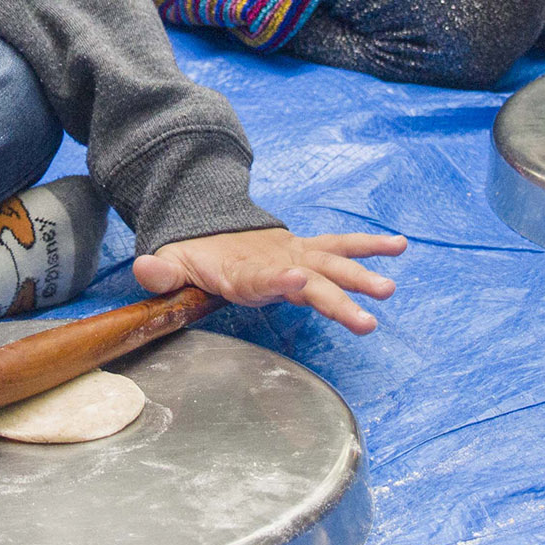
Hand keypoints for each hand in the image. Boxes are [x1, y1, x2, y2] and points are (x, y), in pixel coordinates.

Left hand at [134, 226, 406, 334]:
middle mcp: (276, 261)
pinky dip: (370, 246)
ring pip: (334, 264)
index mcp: (243, 270)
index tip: (299, 282)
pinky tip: (399, 246)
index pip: (262, 277)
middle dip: (338, 297)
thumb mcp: (170, 261)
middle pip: (311, 279)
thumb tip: (145, 269)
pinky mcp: (308, 253)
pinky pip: (342, 248)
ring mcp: (296, 255)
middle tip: (366, 318)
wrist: (209, 226)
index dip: (278, 281)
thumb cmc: (192, 253)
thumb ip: (161, 272)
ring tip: (390, 289)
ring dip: (362, 275)